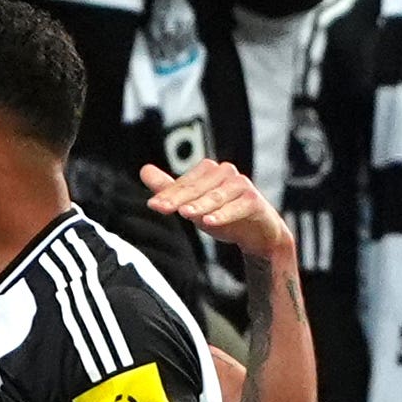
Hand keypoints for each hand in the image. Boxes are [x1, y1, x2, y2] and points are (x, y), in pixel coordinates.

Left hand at [142, 160, 293, 263]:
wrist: (257, 231)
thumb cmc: (224, 213)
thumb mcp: (193, 203)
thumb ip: (170, 188)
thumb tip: (144, 170)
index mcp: (208, 171)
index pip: (183, 184)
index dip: (167, 195)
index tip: (153, 205)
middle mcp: (225, 173)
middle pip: (197, 188)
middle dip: (178, 199)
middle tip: (160, 208)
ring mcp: (241, 185)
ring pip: (216, 196)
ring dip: (200, 205)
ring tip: (185, 213)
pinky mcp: (254, 200)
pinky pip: (237, 206)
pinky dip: (224, 214)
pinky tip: (210, 221)